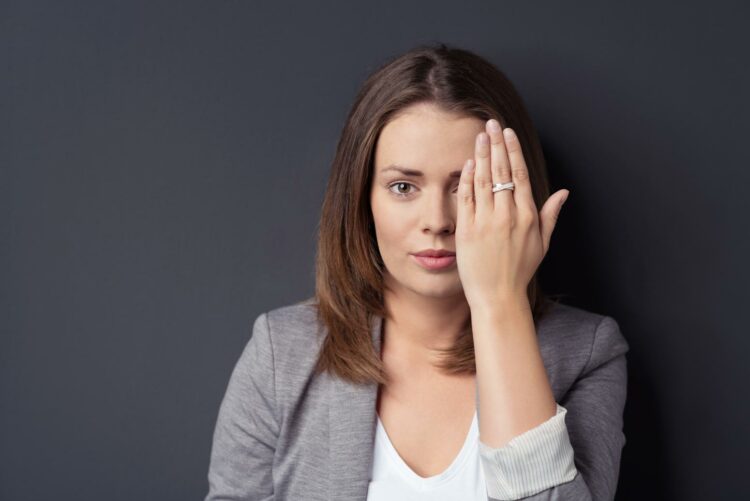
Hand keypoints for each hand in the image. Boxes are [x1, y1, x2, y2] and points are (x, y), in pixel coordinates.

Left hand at [455, 119, 568, 310]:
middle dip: (497, 144)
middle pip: (502, 171)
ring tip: (480, 136)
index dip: (514, 151)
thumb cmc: (519, 271)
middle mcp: (508, 216)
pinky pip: (467, 198)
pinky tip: (468, 163)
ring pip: (484, 180)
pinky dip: (468, 179)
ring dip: (482, 155)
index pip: (520, 174)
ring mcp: (486, 222)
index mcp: (527, 216)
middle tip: (491, 124)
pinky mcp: (468, 230)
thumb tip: (563, 191)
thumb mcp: (541, 243)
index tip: (508, 133)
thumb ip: (550, 214)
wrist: (497, 295)